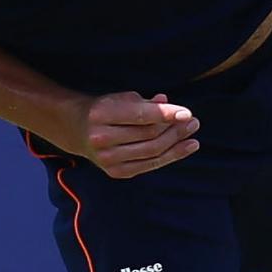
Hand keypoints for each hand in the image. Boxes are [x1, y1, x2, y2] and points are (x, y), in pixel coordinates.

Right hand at [70, 92, 198, 178]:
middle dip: (174, 129)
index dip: (166, 115)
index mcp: (101, 113)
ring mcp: (107, 158)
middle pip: (148, 135)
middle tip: (193, 121)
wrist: (78, 130)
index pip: (141, 116)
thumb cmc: (107, 109)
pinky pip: (149, 165)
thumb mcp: (122, 99)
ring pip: (152, 152)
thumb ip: (146, 103)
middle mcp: (101, 138)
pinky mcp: (115, 172)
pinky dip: (171, 156)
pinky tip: (187, 147)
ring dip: (176, 143)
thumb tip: (170, 104)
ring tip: (192, 133)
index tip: (187, 113)